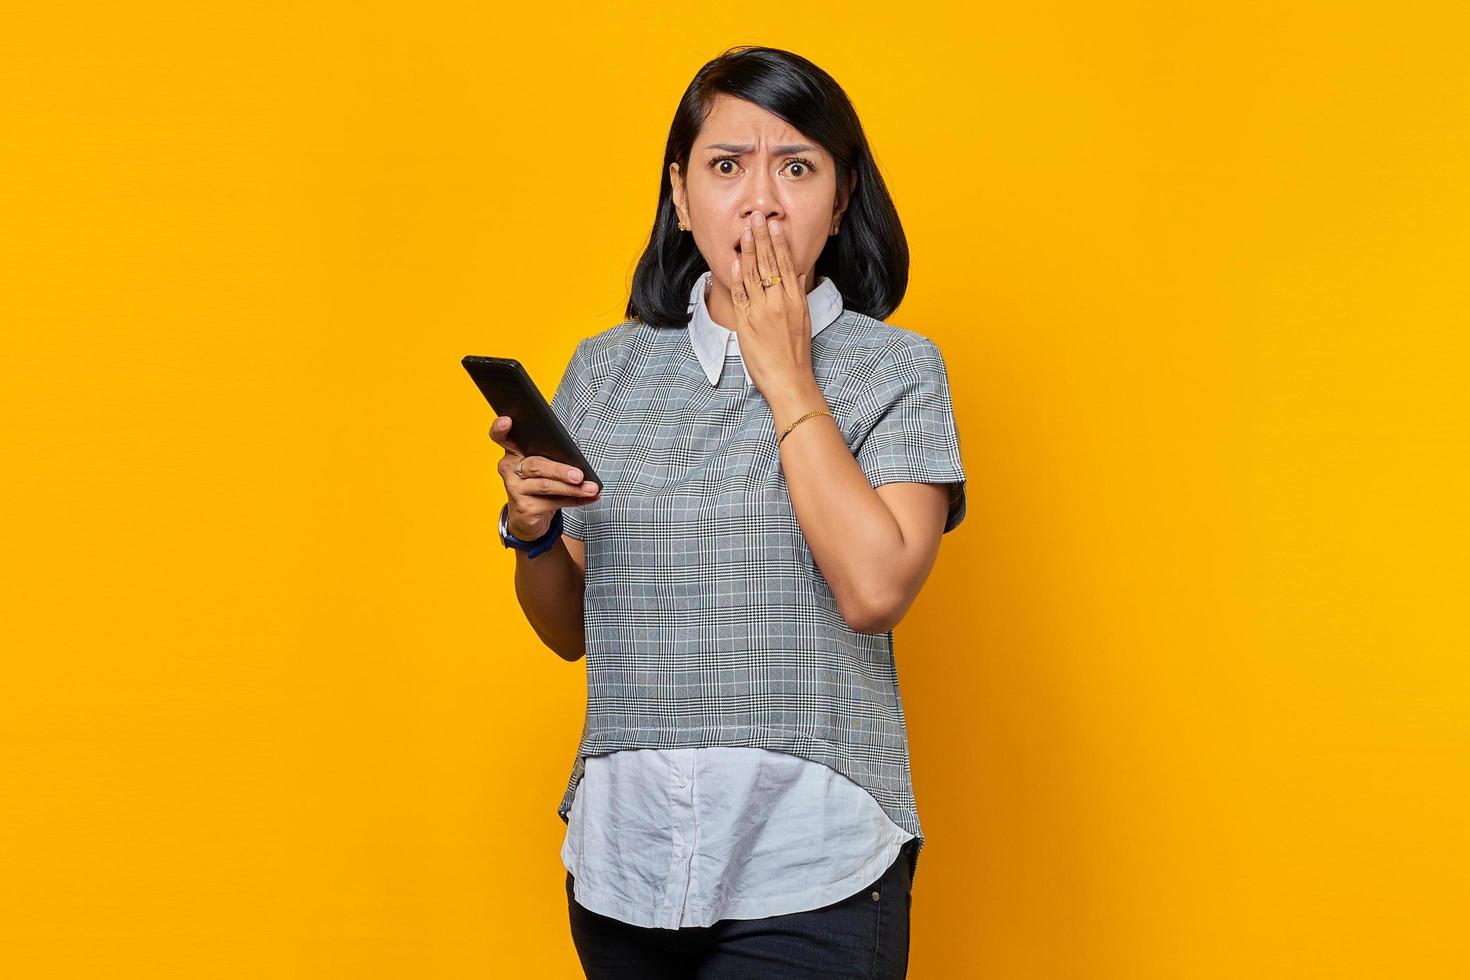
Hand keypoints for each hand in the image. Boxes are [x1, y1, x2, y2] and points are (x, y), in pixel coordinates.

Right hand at [489, 415, 599, 539]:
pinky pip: (554, 502)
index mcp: (513, 452)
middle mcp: (509, 469)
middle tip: (579, 475)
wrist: (527, 518)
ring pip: (546, 486)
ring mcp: (515, 489)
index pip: (500, 436)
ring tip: (591, 488)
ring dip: (572, 488)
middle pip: (535, 465)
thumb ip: (552, 457)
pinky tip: (589, 497)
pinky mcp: (524, 508)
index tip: (508, 421)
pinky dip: (575, 499)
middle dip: (560, 470)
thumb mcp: (542, 467)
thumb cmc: (537, 484)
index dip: (500, 428)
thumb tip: (579, 460)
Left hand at [729, 211, 813, 397]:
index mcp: (795, 301)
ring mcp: (762, 312)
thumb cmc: (796, 354)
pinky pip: (741, 295)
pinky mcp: (747, 323)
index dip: (780, 242)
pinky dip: (737, 277)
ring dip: (748, 250)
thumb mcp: (804, 320)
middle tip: (757, 216)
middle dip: (762, 238)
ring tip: (745, 230)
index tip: (775, 224)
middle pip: (769, 264)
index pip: (786, 264)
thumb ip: (799, 294)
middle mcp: (779, 303)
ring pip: (754, 275)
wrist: (790, 381)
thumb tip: (799, 272)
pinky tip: (735, 260)